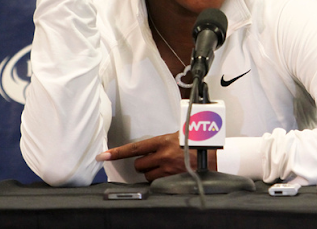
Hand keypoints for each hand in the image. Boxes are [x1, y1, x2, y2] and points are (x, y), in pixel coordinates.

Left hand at [96, 132, 217, 181]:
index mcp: (163, 141)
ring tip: (165, 166)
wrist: (214, 154)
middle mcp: (163, 156)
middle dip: (143, 164)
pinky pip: (158, 182)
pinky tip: (170, 173)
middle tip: (155, 159)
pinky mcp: (172, 179)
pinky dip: (160, 179)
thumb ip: (162, 141)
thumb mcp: (179, 134)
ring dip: (152, 172)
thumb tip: (150, 147)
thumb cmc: (197, 142)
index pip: (134, 148)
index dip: (117, 152)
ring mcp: (168, 169)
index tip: (103, 156)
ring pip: (147, 175)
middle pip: (138, 165)